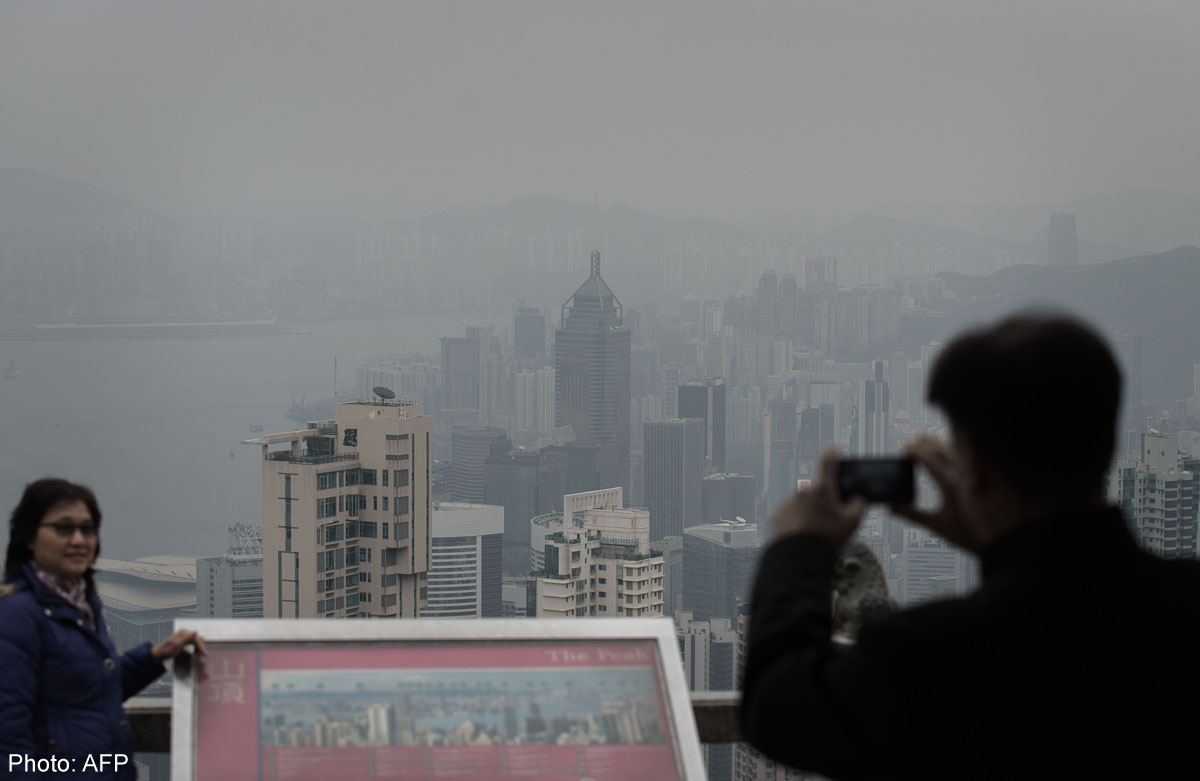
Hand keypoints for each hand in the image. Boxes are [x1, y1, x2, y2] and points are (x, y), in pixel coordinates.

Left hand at [151, 628, 207, 660]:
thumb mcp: (177, 645)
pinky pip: (192, 644)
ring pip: (196, 642)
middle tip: (203, 656)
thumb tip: (196, 631)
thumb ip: (187, 638)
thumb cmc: (166, 650)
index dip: (201, 647)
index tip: (205, 654)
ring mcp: (184, 636)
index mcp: (184, 632)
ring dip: (198, 649)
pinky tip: (195, 653)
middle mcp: (185, 633)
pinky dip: (195, 649)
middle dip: (200, 648)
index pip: (197, 639)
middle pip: (197, 640)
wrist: (158, 654)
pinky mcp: (183, 640)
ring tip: (199, 656)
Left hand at [772, 446, 865, 545]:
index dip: (833, 453)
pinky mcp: (778, 514)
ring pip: (803, 503)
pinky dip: (797, 520)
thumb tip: (858, 498)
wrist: (799, 557)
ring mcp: (788, 502)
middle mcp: (803, 491)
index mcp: (822, 488)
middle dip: (823, 500)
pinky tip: (803, 534)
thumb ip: (859, 505)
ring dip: (809, 511)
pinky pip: (790, 513)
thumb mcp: (853, 522)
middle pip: (817, 490)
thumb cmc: (826, 538)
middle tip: (829, 518)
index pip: (828, 462)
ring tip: (815, 531)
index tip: (834, 448)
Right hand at [891, 434, 982, 552]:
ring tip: (928, 442)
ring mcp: (974, 474)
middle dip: (925, 443)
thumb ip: (912, 515)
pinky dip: (954, 451)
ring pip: (956, 450)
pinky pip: (967, 457)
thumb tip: (891, 508)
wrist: (998, 541)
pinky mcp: (984, 477)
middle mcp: (963, 474)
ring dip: (940, 444)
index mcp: (949, 483)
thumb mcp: (937, 525)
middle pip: (941, 449)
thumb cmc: (968, 534)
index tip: (903, 449)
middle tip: (912, 442)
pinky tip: (950, 453)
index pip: (929, 459)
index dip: (914, 452)